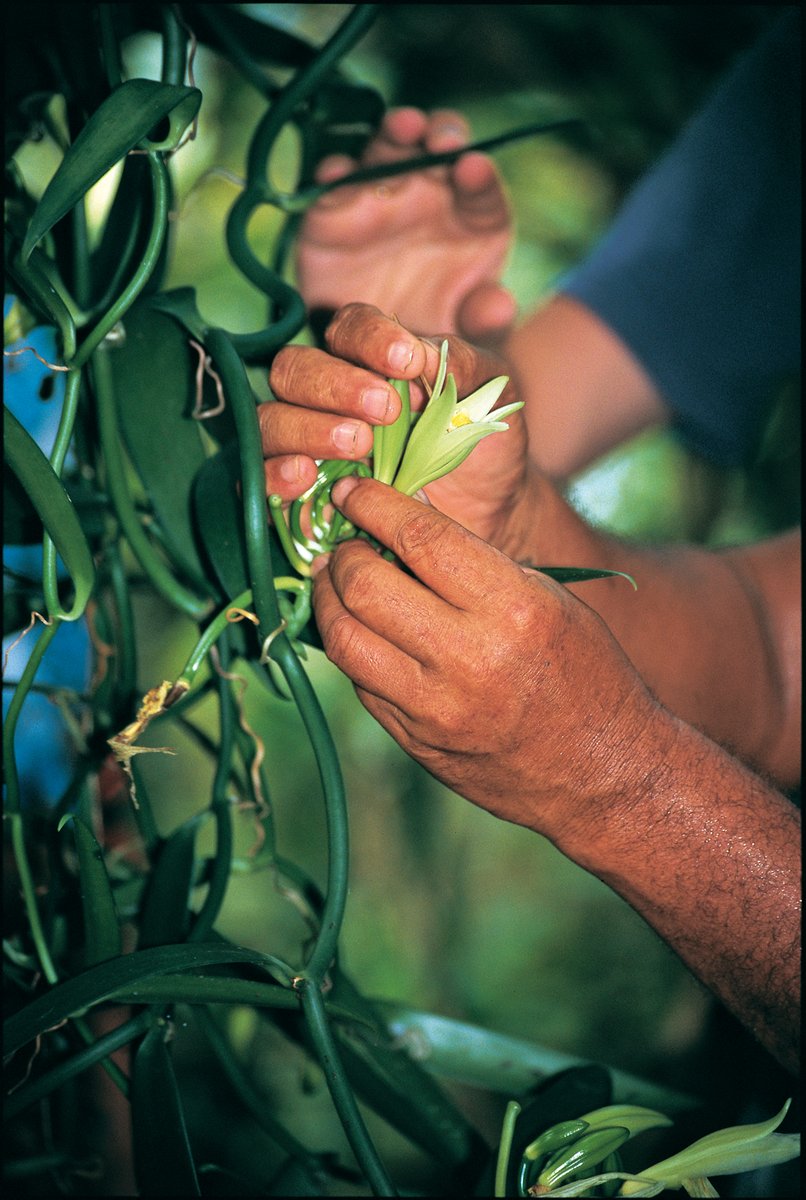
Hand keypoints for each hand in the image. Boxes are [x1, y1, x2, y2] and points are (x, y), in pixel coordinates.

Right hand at [263, 304, 531, 547]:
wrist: (490, 514)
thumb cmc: (484, 445)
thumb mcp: (487, 397)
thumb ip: (460, 365)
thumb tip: (424, 352)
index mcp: (370, 356)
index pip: (349, 326)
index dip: (370, 338)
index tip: (407, 361)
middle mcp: (326, 392)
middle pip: (295, 368)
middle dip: (335, 385)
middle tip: (384, 411)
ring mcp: (305, 441)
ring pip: (271, 419)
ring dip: (308, 428)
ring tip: (358, 446)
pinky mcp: (297, 492)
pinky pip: (259, 475)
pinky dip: (273, 473)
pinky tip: (305, 477)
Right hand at [296, 107, 515, 341]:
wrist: (371, 363)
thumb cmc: (432, 341)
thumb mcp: (464, 340)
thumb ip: (485, 321)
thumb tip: (500, 303)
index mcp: (470, 220)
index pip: (481, 188)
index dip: (479, 176)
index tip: (474, 169)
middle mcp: (428, 197)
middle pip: (437, 150)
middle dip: (442, 134)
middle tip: (442, 141)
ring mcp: (379, 199)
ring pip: (387, 152)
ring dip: (395, 134)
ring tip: (404, 127)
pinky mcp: (332, 214)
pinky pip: (331, 186)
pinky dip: (332, 174)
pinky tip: (336, 174)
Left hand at [311, 475, 666, 846]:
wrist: (602, 772)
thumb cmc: (583, 671)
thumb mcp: (549, 599)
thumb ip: (477, 565)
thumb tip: (401, 523)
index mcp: (512, 608)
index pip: (420, 537)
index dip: (373, 504)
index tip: (352, 491)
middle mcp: (468, 658)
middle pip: (366, 587)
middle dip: (341, 554)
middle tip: (343, 543)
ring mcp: (436, 708)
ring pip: (345, 640)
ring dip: (327, 601)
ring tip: (333, 583)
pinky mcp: (417, 741)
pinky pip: (360, 684)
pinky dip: (350, 648)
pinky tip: (358, 630)